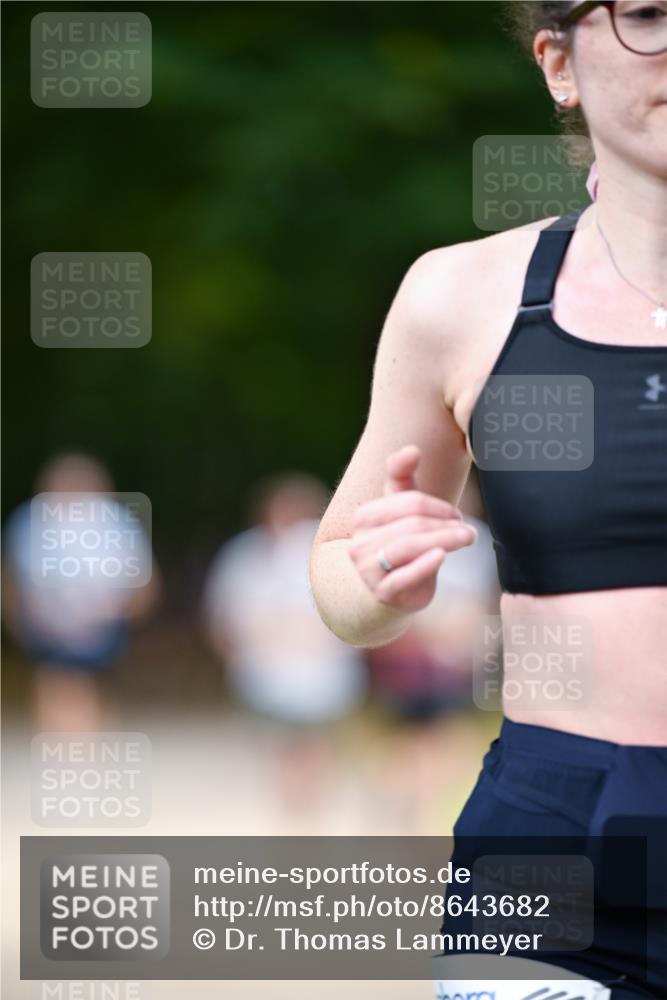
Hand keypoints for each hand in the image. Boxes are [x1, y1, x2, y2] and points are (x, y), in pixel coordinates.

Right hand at [348, 444, 475, 612]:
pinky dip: (425, 565)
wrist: (393, 591)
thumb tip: (412, 449)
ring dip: (444, 541)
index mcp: (363, 517)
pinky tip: (441, 557)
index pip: (407, 502)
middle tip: (468, 531)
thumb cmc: (400, 543)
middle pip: (411, 524)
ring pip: (408, 547)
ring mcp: (368, 569)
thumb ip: (402, 475)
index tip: (457, 516)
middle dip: (445, 525)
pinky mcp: (383, 593)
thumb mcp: (400, 509)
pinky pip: (404, 577)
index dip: (439, 507)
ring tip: (466, 539)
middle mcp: (359, 542)